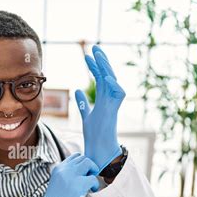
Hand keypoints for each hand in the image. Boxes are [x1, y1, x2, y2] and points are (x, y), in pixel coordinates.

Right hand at [30, 153, 98, 196]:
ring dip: (93, 172)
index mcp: (58, 168)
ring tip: (90, 183)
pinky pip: (93, 178)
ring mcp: (71, 177)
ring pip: (89, 163)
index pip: (75, 156)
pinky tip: (91, 190)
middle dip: (89, 167)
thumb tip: (84, 171)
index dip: (83, 164)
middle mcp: (64, 170)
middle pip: (83, 158)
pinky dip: (95, 184)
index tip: (85, 173)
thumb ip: (68, 174)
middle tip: (89, 178)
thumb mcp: (58, 182)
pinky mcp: (78, 186)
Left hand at [75, 45, 125, 174]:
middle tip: (94, 48)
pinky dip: (114, 85)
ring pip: (112, 81)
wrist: (98, 148)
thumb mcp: (86, 115)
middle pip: (106, 76)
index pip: (100, 78)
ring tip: (98, 55)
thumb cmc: (94, 134)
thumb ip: (83, 104)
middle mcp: (109, 99)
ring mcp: (113, 104)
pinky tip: (107, 77)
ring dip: (106, 68)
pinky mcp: (115, 110)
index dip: (94, 67)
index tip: (87, 56)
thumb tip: (77, 90)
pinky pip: (119, 93)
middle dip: (101, 62)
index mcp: (104, 99)